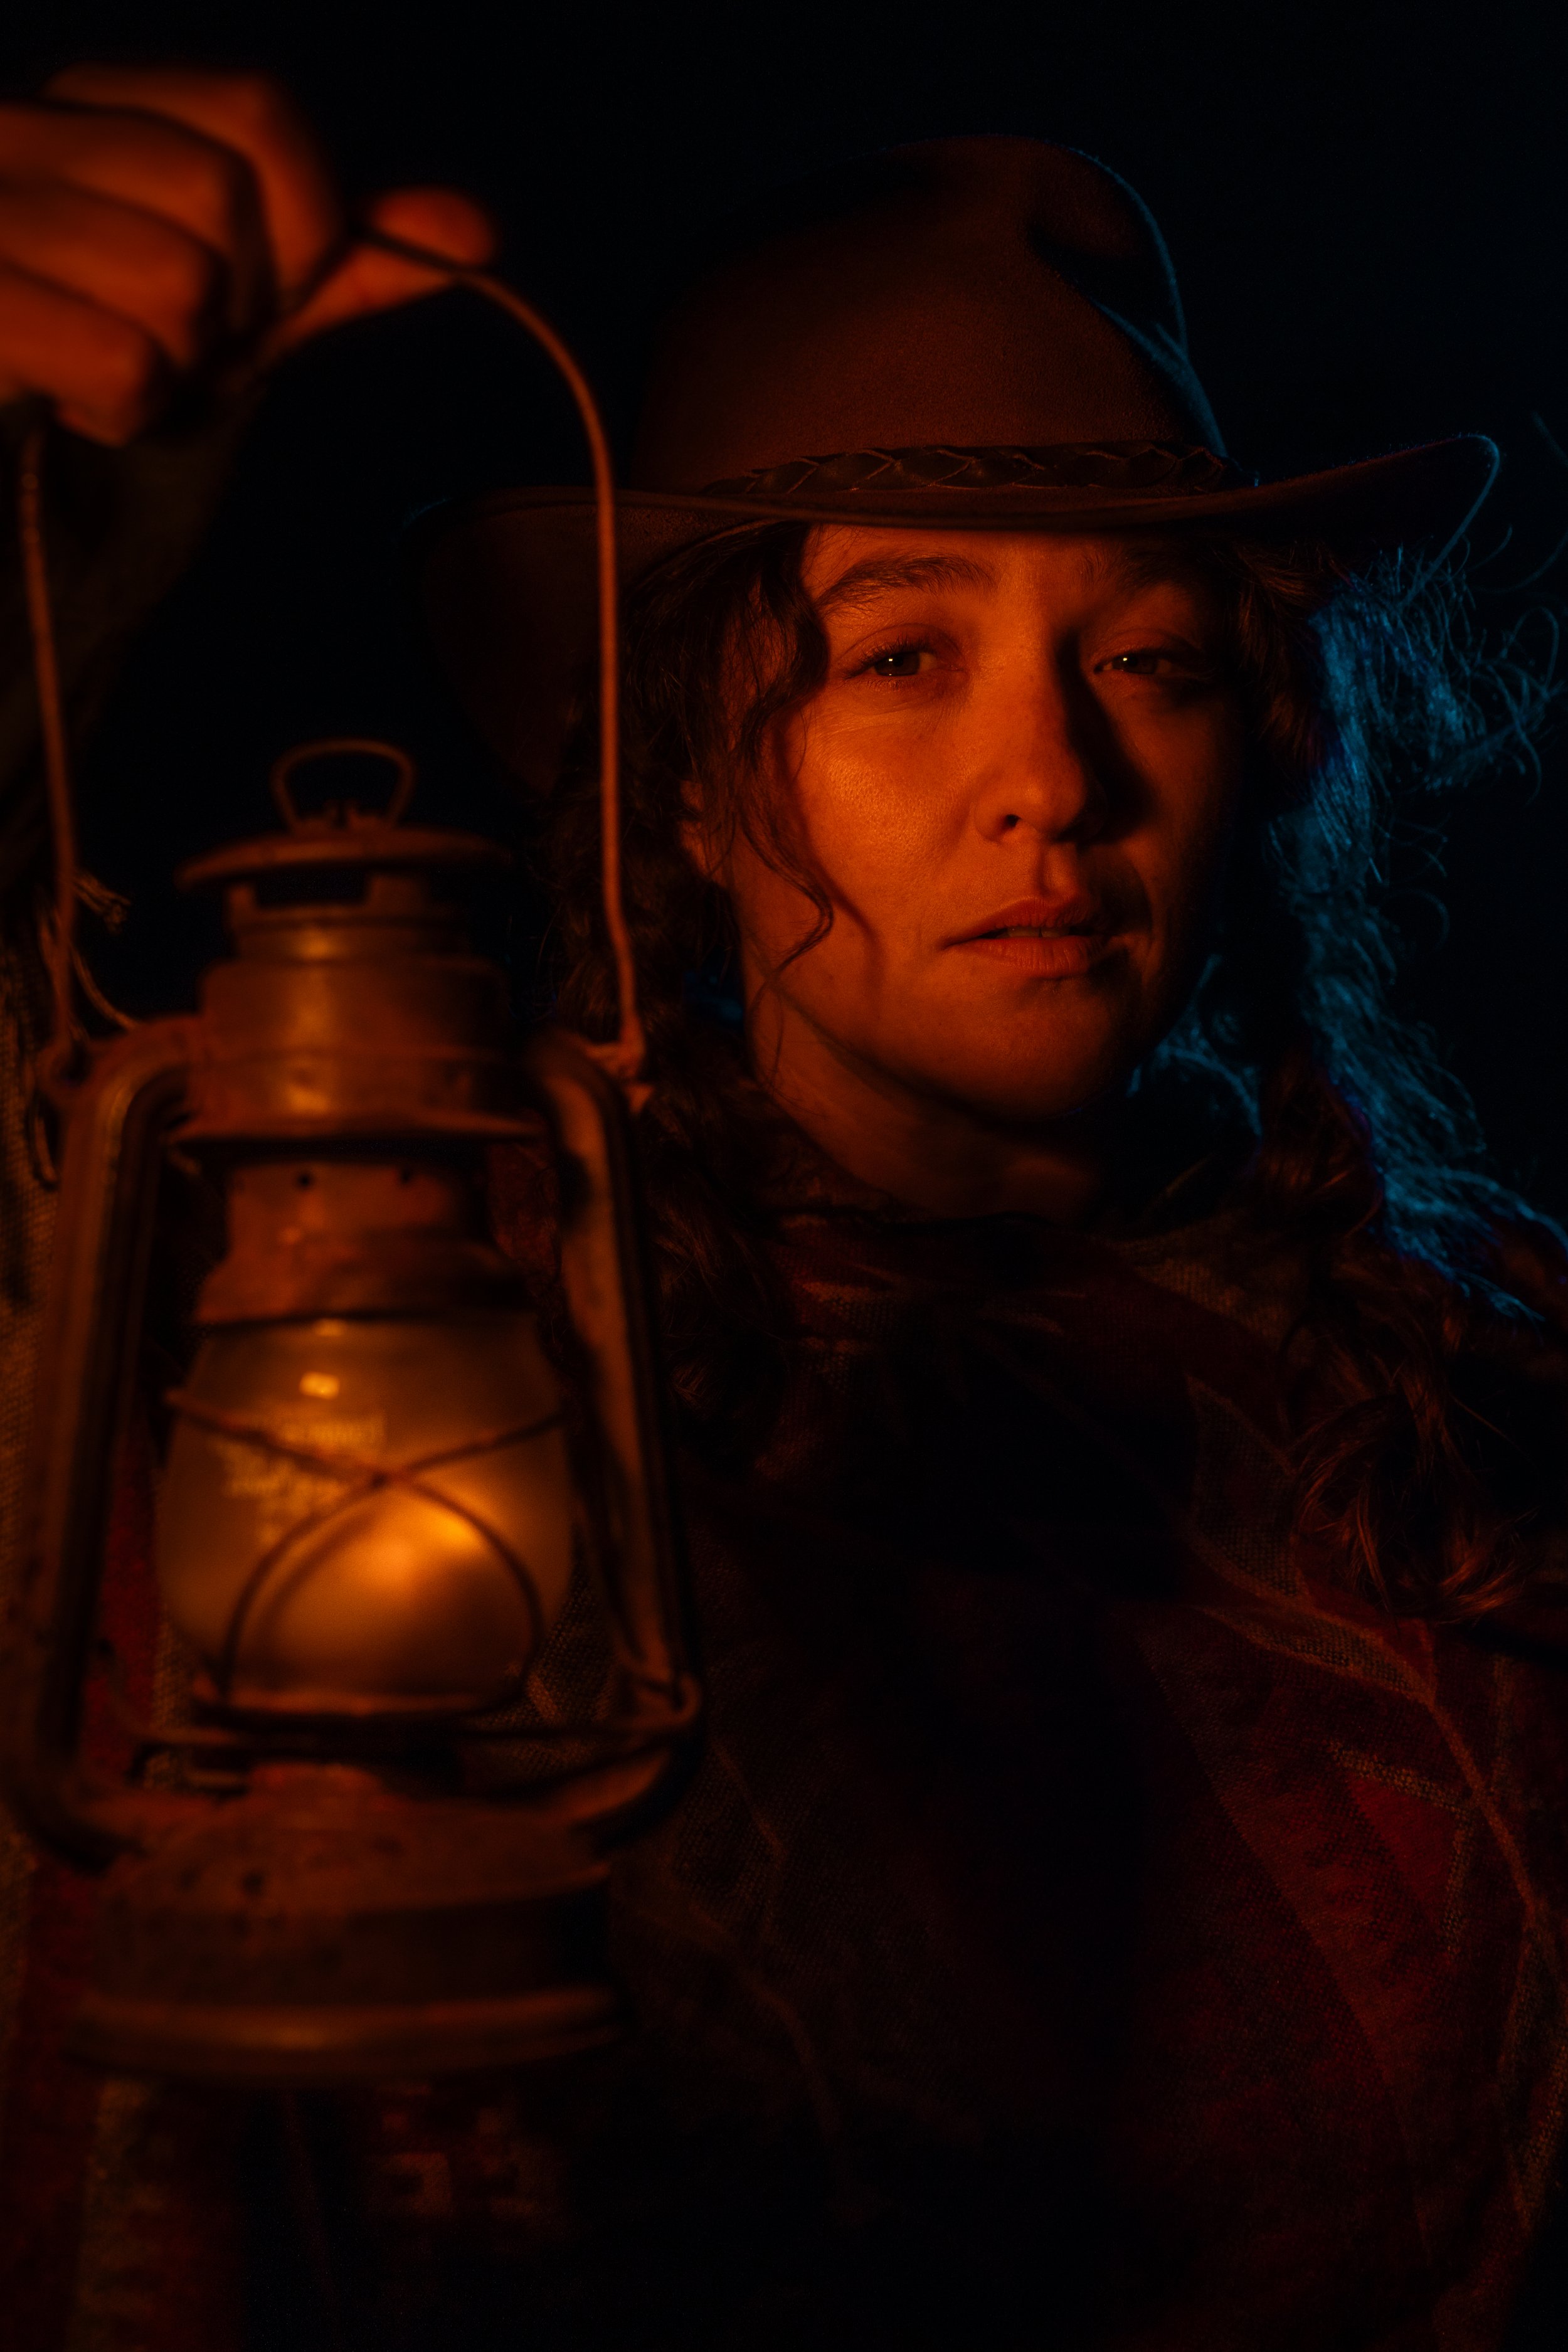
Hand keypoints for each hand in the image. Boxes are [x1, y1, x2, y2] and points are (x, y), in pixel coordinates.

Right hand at [0, 64, 495, 444]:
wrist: (11, 470)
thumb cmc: (123, 366)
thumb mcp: (244, 309)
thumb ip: (345, 264)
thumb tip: (475, 232)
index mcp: (92, 105)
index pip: (259, 113)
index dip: (298, 224)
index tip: (258, 295)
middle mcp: (21, 132)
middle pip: (222, 199)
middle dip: (230, 308)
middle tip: (171, 346)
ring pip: (177, 283)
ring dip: (172, 368)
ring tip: (113, 372)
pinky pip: (123, 361)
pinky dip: (123, 412)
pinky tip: (77, 406)